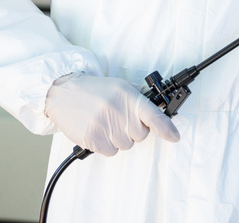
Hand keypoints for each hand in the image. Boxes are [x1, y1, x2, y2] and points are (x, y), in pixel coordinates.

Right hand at [44, 73, 179, 156]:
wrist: (64, 93)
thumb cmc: (95, 91)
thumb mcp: (119, 87)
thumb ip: (137, 101)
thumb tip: (159, 118)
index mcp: (127, 95)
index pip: (152, 114)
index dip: (166, 128)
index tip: (174, 137)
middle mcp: (117, 110)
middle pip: (140, 135)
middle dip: (133, 130)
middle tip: (119, 118)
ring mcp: (104, 125)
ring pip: (126, 145)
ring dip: (118, 138)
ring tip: (106, 122)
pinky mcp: (92, 138)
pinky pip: (111, 152)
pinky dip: (106, 145)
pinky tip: (98, 131)